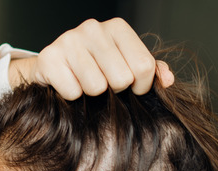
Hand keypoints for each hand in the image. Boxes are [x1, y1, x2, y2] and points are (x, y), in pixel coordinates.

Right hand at [9, 18, 175, 99]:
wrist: (52, 67)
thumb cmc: (95, 67)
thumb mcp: (126, 64)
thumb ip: (151, 71)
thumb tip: (167, 81)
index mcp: (117, 27)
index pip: (144, 66)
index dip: (141, 87)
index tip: (132, 88)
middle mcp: (93, 28)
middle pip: (121, 79)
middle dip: (114, 90)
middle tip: (103, 83)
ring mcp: (69, 41)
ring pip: (96, 87)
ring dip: (91, 94)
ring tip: (85, 83)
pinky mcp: (49, 58)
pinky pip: (73, 92)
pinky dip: (71, 96)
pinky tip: (68, 83)